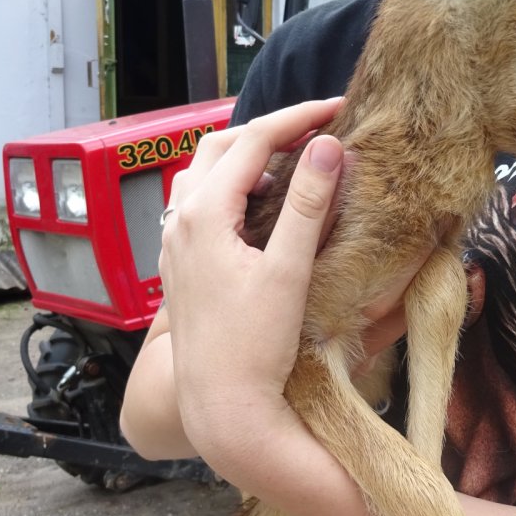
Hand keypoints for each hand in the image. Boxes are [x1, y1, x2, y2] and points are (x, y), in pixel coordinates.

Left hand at [158, 98, 344, 472]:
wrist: (219, 407)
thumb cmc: (254, 347)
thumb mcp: (288, 272)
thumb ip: (309, 206)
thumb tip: (327, 148)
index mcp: (204, 213)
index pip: (254, 141)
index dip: (299, 117)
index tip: (339, 108)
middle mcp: (181, 221)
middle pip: (223, 147)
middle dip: (271, 130)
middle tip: (319, 126)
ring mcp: (176, 243)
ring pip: (205, 174)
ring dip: (247, 157)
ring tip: (292, 160)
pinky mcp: (181, 266)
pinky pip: (200, 204)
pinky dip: (232, 187)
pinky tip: (261, 206)